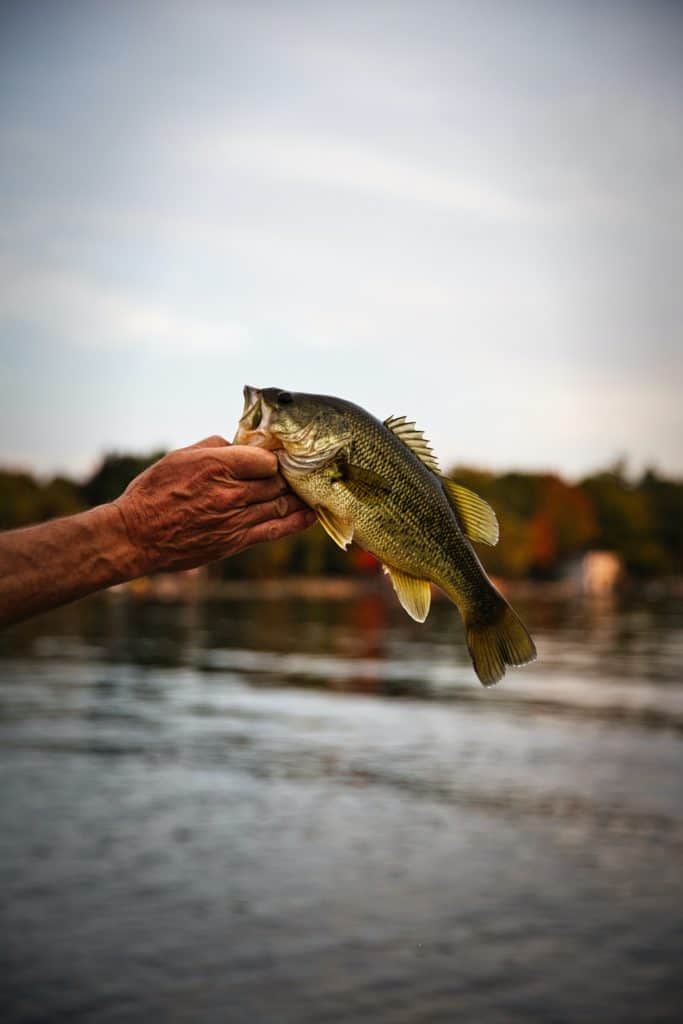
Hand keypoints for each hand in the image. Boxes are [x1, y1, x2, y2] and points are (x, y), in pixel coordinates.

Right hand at [113, 435, 315, 573]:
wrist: (136, 535)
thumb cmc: (154, 492)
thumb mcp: (180, 456)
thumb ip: (214, 446)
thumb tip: (239, 444)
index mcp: (217, 465)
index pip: (266, 458)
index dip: (275, 456)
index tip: (280, 455)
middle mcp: (231, 492)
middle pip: (277, 481)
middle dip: (291, 475)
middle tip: (303, 470)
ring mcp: (235, 519)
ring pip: (280, 504)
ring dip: (299, 496)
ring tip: (313, 489)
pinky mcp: (235, 541)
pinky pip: (275, 530)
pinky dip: (296, 522)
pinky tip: (311, 514)